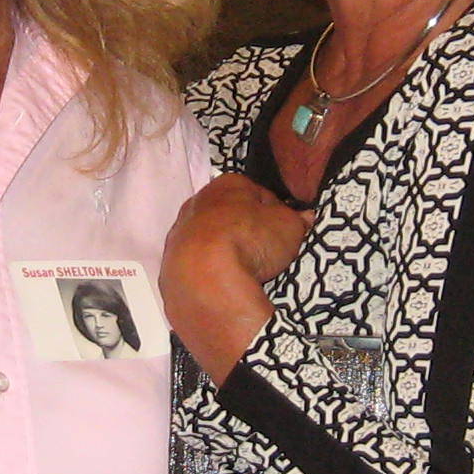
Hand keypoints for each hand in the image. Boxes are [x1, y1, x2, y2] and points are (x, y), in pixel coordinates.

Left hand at [162, 175, 310, 381]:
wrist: (205, 280)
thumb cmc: (251, 242)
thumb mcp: (289, 228)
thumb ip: (297, 220)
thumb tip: (304, 217)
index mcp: (227, 184)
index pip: (257, 193)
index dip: (274, 212)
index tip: (283, 230)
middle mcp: (196, 204)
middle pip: (228, 217)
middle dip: (245, 232)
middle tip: (265, 254)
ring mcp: (178, 236)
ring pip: (207, 242)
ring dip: (223, 254)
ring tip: (245, 275)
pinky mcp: (168, 267)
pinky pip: (195, 269)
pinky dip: (207, 277)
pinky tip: (223, 288)